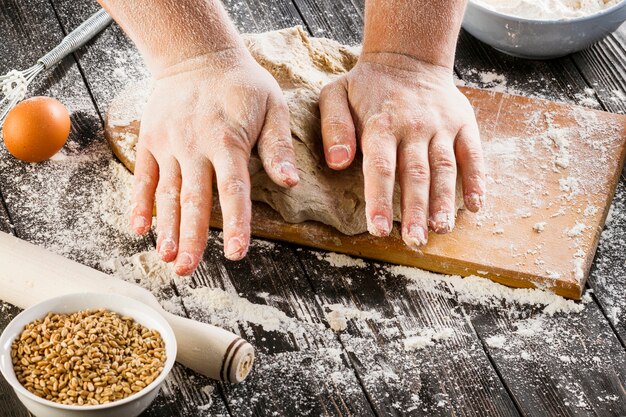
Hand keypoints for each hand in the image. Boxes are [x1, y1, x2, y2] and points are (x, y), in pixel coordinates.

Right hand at [130, 49, 298, 274]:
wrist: (195, 53)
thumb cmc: (241, 83)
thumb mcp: (272, 106)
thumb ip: (278, 147)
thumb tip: (290, 182)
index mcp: (228, 141)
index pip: (233, 191)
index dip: (236, 224)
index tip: (237, 253)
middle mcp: (194, 146)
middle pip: (194, 200)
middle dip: (192, 238)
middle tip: (189, 270)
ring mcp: (168, 144)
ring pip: (166, 194)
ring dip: (166, 228)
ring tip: (166, 258)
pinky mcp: (150, 140)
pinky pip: (143, 176)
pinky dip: (139, 203)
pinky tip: (139, 229)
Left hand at [319, 53, 484, 249]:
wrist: (408, 57)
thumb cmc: (366, 85)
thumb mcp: (336, 94)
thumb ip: (334, 127)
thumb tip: (337, 162)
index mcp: (381, 123)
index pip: (380, 167)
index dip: (380, 199)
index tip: (378, 229)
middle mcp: (413, 127)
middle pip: (415, 175)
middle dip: (415, 211)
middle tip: (414, 242)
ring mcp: (441, 125)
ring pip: (445, 168)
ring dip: (444, 201)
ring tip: (441, 229)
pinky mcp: (463, 123)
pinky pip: (473, 153)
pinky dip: (477, 179)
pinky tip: (476, 205)